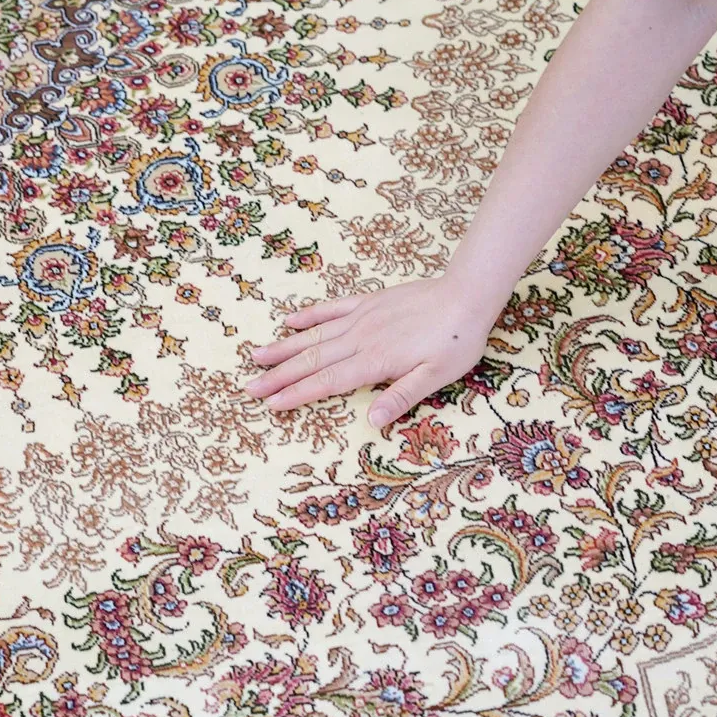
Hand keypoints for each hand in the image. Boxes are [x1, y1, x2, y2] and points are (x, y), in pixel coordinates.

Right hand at [246, 275, 494, 427]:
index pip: (327, 381)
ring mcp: (362, 317)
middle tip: (249, 387)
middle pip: (312, 360)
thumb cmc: (457, 341)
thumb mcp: (438, 377)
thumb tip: (373, 421)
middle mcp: (361, 338)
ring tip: (257, 356)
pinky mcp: (368, 302)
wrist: (467, 295)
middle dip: (279, 376)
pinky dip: (309, 315)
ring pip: (315, 335)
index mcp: (375, 361)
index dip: (297, 394)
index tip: (271, 404)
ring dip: (285, 348)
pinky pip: (332, 308)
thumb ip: (402, 397)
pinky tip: (289, 321)